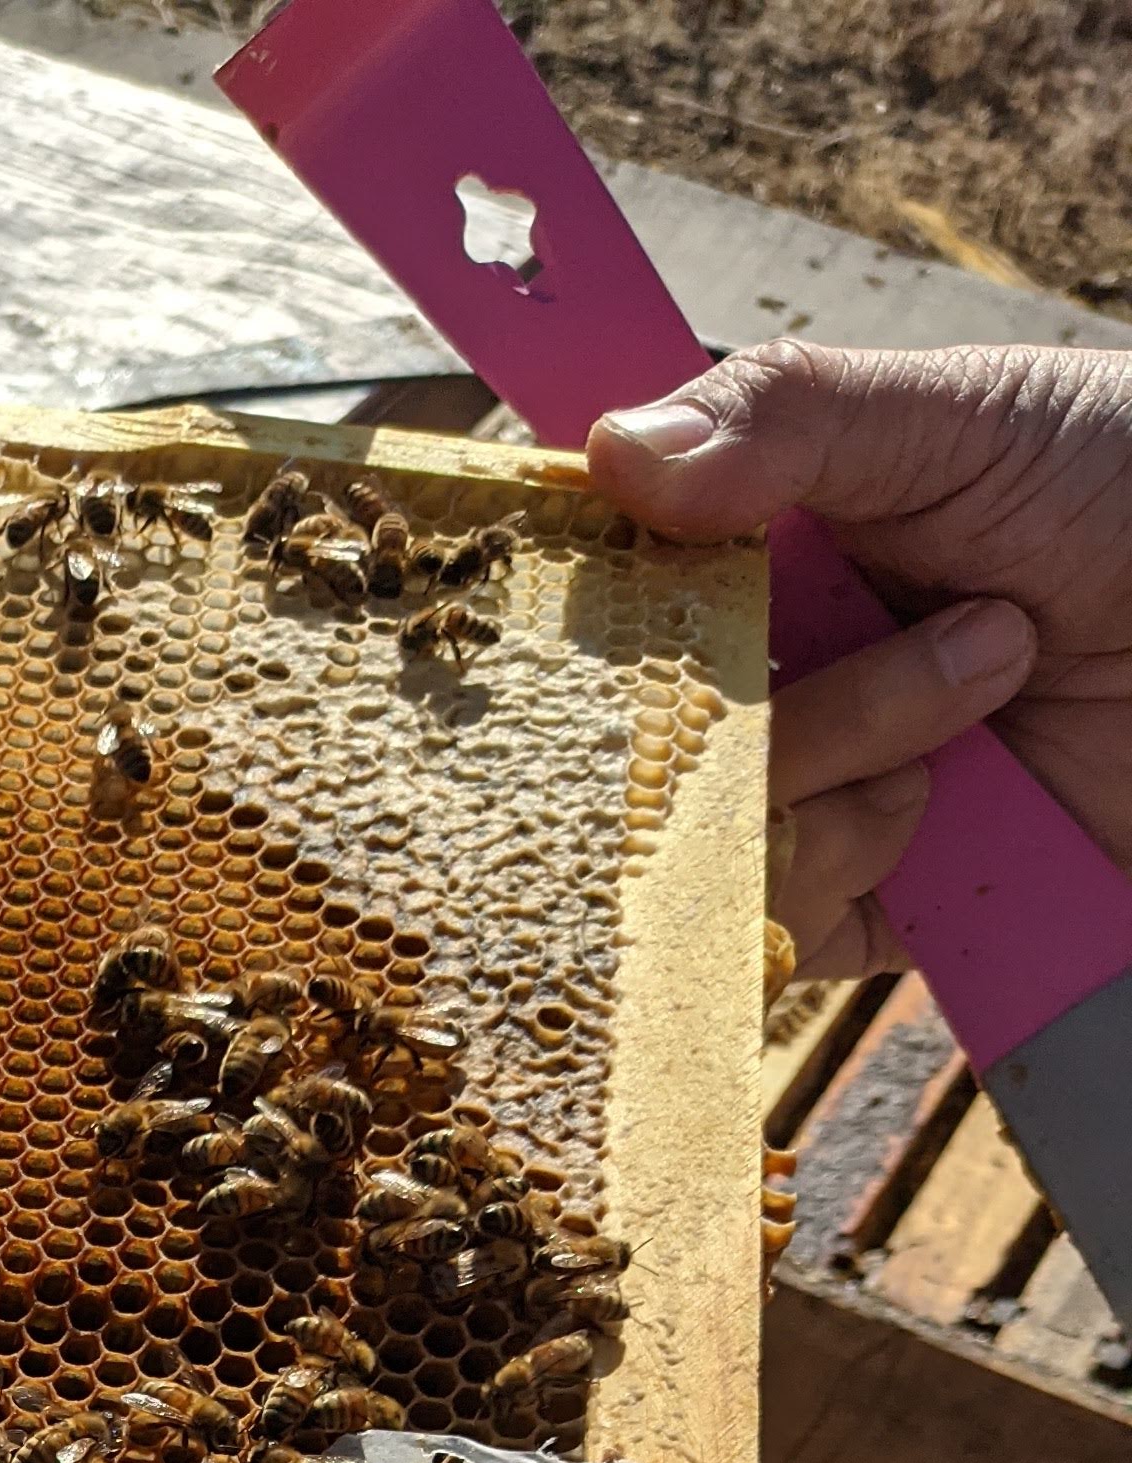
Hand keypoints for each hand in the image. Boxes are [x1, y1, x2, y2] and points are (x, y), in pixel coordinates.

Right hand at [587, 340, 1131, 976]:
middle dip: (764, 682)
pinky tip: (944, 801)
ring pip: (698, 828)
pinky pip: (765, 928)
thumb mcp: (967, 418)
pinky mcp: (852, 902)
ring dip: (848, 754)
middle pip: (628, 722)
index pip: (599, 574)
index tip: (631, 570)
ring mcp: (799, 789)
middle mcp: (754, 667)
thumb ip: (789, 419)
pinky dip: (844, 867)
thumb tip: (612, 450)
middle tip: (953, 619)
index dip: (585, 586)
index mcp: (752, 538)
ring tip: (993, 677)